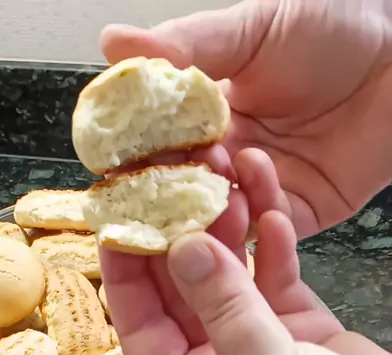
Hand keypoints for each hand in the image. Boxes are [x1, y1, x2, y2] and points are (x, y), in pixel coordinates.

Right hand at [102, 0, 391, 238]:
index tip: (111, 164)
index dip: (135, 156)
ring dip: (207, 209)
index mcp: (210, 116)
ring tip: (200, 187)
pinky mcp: (298, 217)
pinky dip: (252, 224)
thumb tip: (113, 43)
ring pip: (221, 218)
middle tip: (148, 191)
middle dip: (166, 193)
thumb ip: (188, 45)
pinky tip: (242, 201)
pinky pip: (266, 233)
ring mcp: (263, 191)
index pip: (159, 145)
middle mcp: (230, 158)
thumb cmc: (333, 29)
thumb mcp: (252, 29)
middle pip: (184, 190)